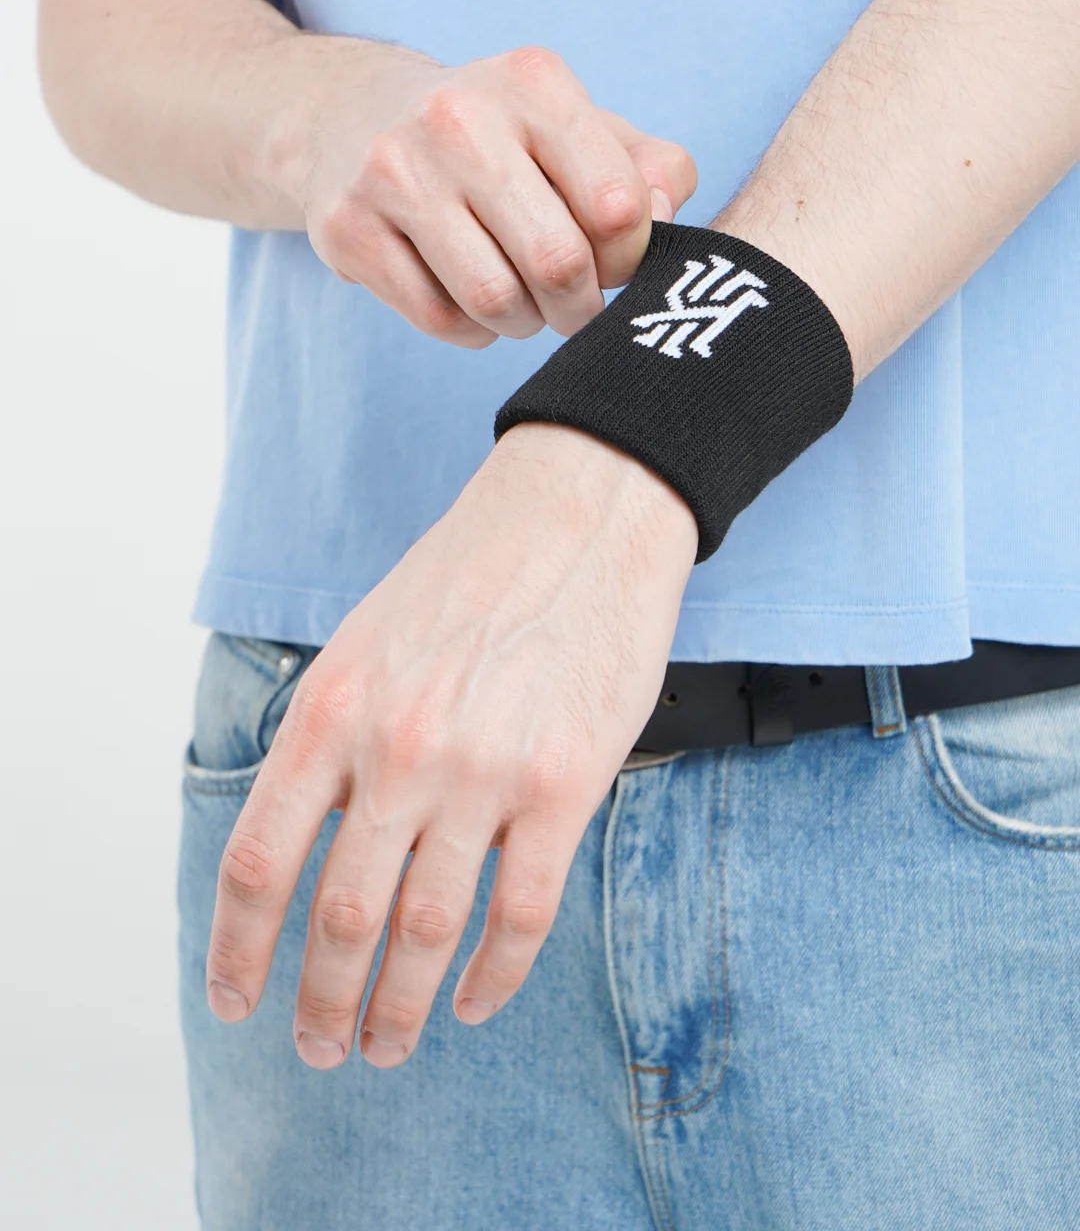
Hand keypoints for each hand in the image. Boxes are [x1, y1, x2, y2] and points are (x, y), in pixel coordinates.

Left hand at [205, 423, 696, 1067]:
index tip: (237, 998)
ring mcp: (483, 774)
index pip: (259, 860)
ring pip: (428, 932)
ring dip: (401, 1007)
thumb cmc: (469, 574)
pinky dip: (494, 977)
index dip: (238, 947)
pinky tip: (476, 1002)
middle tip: (318, 1047)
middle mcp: (397, 750)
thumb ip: (328, 741)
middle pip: (340, 917)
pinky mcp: (563, 786)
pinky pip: (522, 914)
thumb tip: (307, 843)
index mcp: (331, 710)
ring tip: (387, 1044)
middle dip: (320, 1002)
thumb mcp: (361, 641)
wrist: (578, 514)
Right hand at [272, 39, 696, 345]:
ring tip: (523, 303)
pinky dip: (471, 330)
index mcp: (533, 83)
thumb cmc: (496, 139)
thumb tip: (661, 222)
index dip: (628, 259)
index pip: (617, 206)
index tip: (610, 264)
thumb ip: (649, 169)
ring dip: (524, 323)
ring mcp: (394, 171)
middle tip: (572, 305)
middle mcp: (459, 116)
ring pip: (494, 300)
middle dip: (578, 307)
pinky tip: (468, 300)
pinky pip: (439, 318)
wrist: (349, 117)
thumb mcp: (575, 128)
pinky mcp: (347, 226)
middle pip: (557, 263)